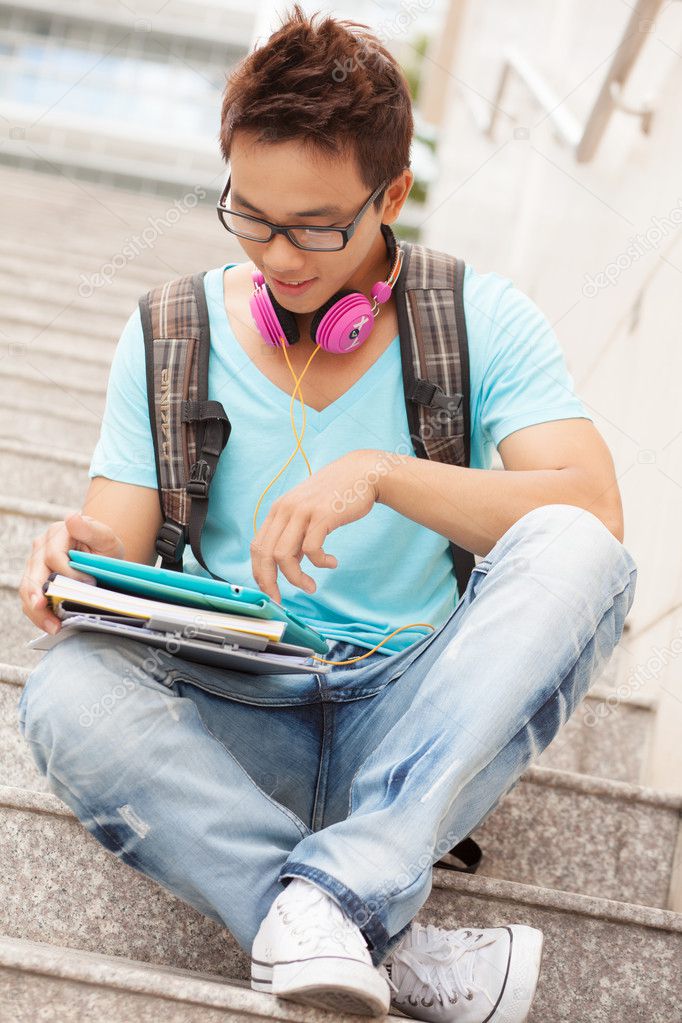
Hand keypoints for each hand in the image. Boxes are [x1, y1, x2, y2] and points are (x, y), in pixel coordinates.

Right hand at [19, 512, 124, 634]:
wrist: (101, 555)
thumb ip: (91, 529)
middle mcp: (41, 546)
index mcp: (58, 533)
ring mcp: (35, 563)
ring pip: (28, 588)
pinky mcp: (34, 578)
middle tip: (53, 615)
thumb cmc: (104, 547)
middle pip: (35, 574)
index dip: (68, 573)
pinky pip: (29, 597)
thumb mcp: (106, 537)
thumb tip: (71, 518)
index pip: (54, 556)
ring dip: (38, 610)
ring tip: (52, 627)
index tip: (88, 583)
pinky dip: (37, 614)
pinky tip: (49, 625)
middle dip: (42, 596)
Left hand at [251, 449, 382, 601]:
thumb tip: (289, 563)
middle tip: (280, 600)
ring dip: (296, 578)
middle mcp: (285, 510)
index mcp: (278, 510)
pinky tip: (331, 562)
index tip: (270, 590)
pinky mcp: (322, 515)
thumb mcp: (307, 511)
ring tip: (311, 586)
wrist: (362, 473)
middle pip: (265, 554)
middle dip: (270, 582)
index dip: (259, 573)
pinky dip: (320, 563)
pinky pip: (311, 549)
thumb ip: (295, 534)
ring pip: (284, 555)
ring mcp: (302, 512)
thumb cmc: (336, 496)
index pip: (257, 547)